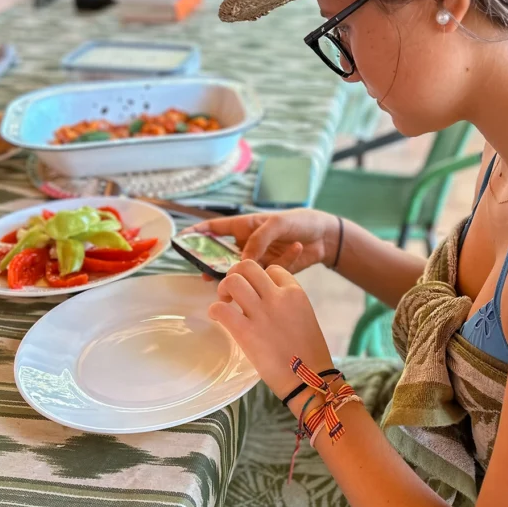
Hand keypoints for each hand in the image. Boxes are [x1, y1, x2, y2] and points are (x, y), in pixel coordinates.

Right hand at [186, 210, 340, 280]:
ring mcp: (260, 259)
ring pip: (241, 271)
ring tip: (238, 284)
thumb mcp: (277, 224)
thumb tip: (243, 262)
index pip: (215, 229)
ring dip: (240, 277)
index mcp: (245, 227)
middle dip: (213, 265)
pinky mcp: (272, 272)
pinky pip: (266, 276)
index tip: (180, 241)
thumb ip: (258, 241)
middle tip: (204, 277)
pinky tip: (291, 255)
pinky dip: (274, 271)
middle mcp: (249, 244)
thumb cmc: (300, 222)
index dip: (197, 234)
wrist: (326, 237)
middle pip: (223, 255)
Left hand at [210, 260, 333, 405]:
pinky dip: (215, 310)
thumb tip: (265, 300)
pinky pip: (221, 308)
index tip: (257, 292)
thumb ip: (287, 304)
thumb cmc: (310, 353)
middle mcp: (278, 297)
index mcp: (295, 293)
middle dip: (236, 274)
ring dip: (224, 288)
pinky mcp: (246, 332)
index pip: (273, 269)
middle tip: (233, 291)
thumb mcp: (305, 316)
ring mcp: (261, 313)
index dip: (261, 279)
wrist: (309, 379)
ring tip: (225, 301)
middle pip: (248, 266)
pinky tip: (218, 318)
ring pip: (233, 280)